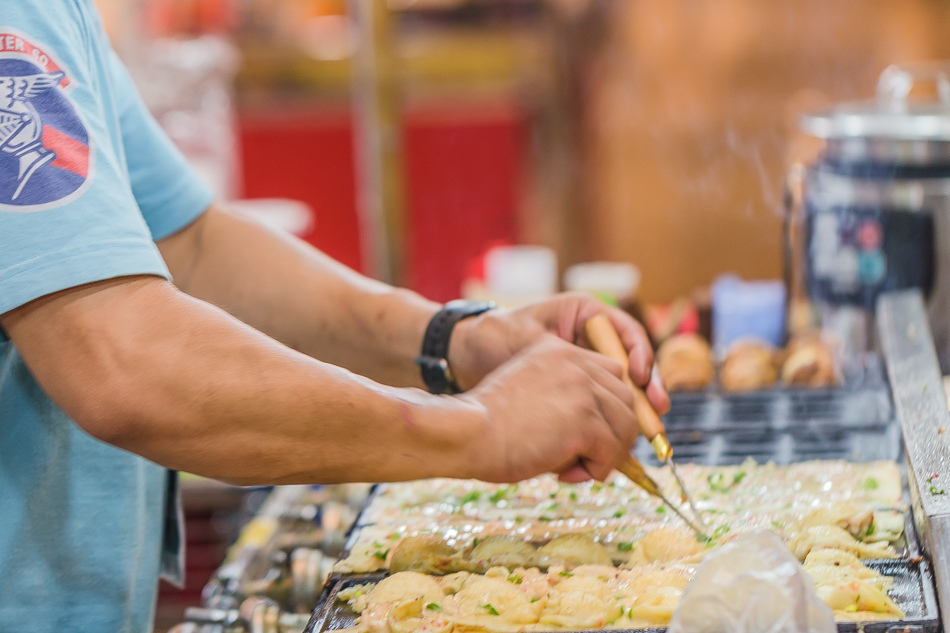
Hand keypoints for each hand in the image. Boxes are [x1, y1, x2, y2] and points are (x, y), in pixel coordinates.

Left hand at [448, 292, 669, 414]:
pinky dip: (607, 425)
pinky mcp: (579, 390)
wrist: (465, 359)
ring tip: (639, 433)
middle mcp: (592, 338)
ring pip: (622, 391)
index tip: (641, 378)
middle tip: (656, 413)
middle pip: (634, 366)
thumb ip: (568, 357)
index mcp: (586, 313)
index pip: (628, 333)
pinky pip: (603, 407)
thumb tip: (611, 373)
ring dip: (630, 415)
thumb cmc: (494, 340)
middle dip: (646, 393)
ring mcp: (587, 364)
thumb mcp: (533, 341)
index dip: (642, 356)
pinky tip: (608, 442)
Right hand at [456, 334, 638, 482]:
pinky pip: (612, 451)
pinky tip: (566, 474)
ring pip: (626, 426)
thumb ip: (565, 400)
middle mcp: (576, 361)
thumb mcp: (531, 394)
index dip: (605, 409)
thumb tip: (606, 436)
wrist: (467, 432)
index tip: (584, 435)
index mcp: (558, 350)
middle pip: (625, 400)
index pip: (610, 374)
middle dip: (611, 433)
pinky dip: (596, 470)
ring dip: (605, 454)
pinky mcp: (586, 420)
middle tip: (580, 457)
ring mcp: (583, 389)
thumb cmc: (488, 423)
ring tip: (572, 468)